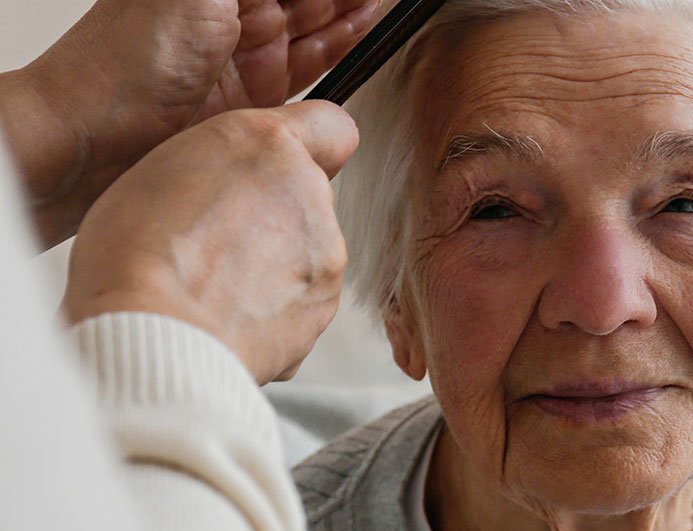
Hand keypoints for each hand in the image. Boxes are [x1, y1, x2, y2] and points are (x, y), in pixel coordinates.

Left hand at [1, 0, 384, 248]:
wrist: (93, 141)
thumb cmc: (123, 59)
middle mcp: (228, 12)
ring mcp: (244, 55)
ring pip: (315, 25)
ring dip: (351, 11)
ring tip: (387, 4)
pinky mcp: (257, 100)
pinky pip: (311, 67)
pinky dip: (342, 47)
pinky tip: (365, 28)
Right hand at [62, 101, 358, 383]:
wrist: (156, 335)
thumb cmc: (136, 254)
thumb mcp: (160, 168)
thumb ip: (221, 166)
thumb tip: (238, 185)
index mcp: (267, 144)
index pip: (329, 125)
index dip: (307, 147)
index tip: (282, 166)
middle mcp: (310, 192)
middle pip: (308, 196)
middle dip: (274, 214)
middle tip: (216, 241)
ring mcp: (326, 251)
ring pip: (307, 249)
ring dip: (274, 263)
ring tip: (213, 286)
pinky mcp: (325, 304)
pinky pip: (301, 299)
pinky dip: (274, 307)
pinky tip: (227, 316)